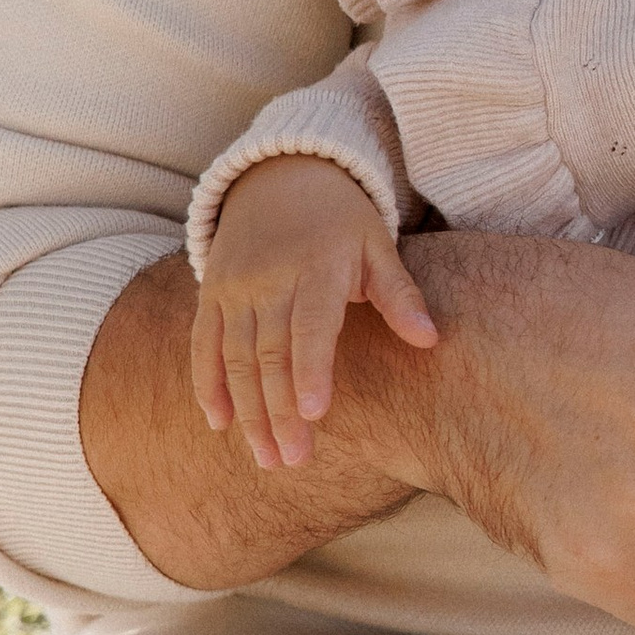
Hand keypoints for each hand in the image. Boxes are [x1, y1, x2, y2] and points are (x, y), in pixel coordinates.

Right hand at [194, 157, 439, 470]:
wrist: (281, 174)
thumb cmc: (343, 220)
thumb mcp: (378, 244)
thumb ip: (400, 293)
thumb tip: (431, 338)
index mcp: (317, 267)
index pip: (311, 326)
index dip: (311, 370)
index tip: (313, 415)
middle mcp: (268, 279)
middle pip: (271, 353)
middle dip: (278, 411)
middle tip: (292, 460)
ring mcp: (234, 288)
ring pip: (236, 357)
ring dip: (247, 411)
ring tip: (265, 457)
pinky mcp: (211, 293)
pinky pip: (203, 344)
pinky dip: (207, 384)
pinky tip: (218, 423)